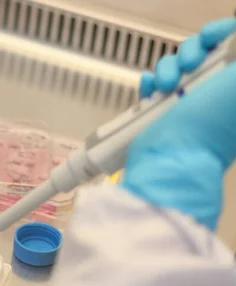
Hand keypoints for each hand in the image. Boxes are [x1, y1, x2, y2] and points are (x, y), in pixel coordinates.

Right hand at [121, 18, 235, 230]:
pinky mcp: (162, 111)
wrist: (172, 157)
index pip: (229, 47)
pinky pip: (154, 85)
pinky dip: (149, 83)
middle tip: (188, 65)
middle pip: (201, 53)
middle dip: (190, 52)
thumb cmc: (208, 124)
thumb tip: (231, 45)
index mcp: (232, 87)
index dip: (218, 36)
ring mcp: (188, 103)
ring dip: (166, 69)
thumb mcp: (234, 84)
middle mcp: (214, 93)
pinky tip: (149, 91)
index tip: (209, 37)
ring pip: (175, 66)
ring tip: (165, 86)